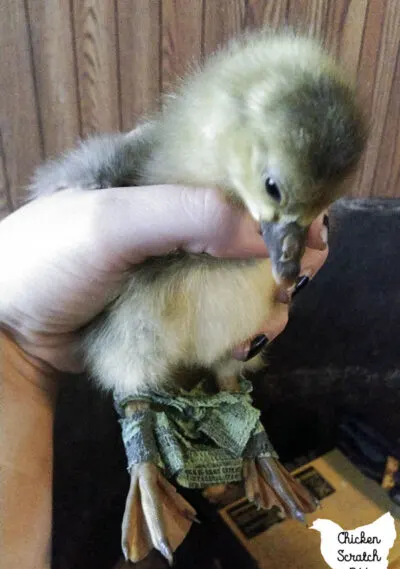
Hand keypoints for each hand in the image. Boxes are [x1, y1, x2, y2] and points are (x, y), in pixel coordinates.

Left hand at [0, 185, 327, 370]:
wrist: (8, 330)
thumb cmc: (46, 261)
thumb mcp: (109, 223)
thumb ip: (188, 216)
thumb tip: (268, 235)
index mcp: (163, 176)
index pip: (239, 175)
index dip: (280, 199)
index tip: (306, 232)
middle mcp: (178, 218)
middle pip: (251, 232)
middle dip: (279, 261)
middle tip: (287, 287)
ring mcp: (178, 266)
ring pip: (242, 278)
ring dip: (264, 303)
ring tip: (261, 326)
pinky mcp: (174, 307)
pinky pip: (220, 315)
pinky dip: (240, 330)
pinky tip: (238, 346)